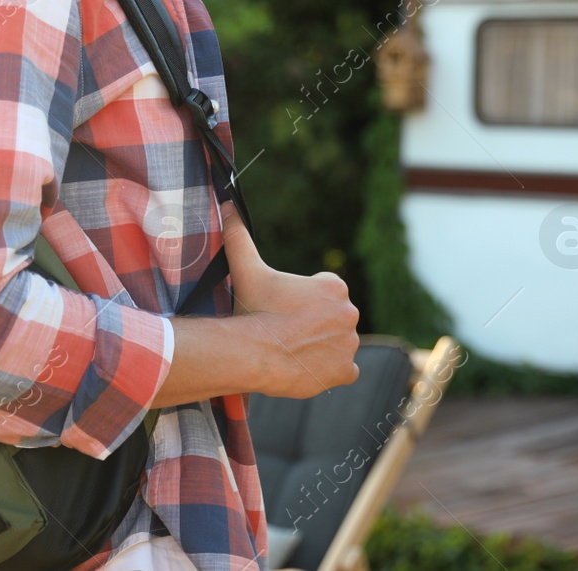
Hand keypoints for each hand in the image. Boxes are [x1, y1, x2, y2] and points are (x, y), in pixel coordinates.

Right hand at [222, 205, 359, 397]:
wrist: (254, 352)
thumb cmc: (252, 309)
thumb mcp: (247, 269)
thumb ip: (240, 237)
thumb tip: (226, 206)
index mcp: (334, 286)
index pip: (323, 294)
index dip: (301, 303)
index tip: (284, 311)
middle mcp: (350, 311)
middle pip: (332, 319)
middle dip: (314, 325)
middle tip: (287, 333)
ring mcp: (350, 343)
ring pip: (338, 344)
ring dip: (322, 348)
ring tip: (294, 351)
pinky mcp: (346, 371)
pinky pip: (345, 370)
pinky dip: (331, 371)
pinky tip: (309, 368)